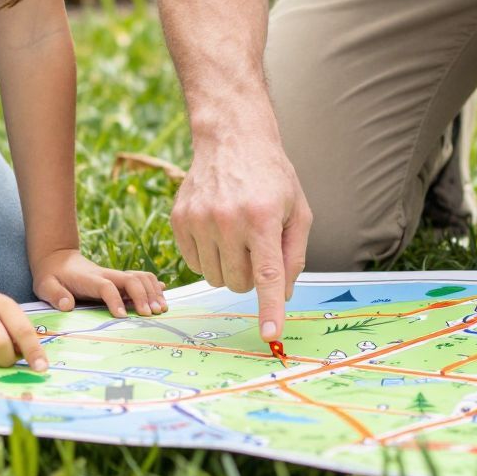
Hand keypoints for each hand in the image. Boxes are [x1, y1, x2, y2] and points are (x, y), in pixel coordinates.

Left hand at [32, 248, 167, 317]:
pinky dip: (154, 287)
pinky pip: (142, 278)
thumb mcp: (45, 285)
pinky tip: (162, 298)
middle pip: (132, 279)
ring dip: (153, 292)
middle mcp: (107, 275)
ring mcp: (115, 276)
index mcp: (90, 279)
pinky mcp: (120, 279)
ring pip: (141, 277)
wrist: (58, 259)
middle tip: (150, 315)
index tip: (123, 317)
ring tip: (160, 310)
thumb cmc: (52, 277)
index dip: (116, 300)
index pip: (107, 287)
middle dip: (144, 296)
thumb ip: (55, 294)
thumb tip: (67, 305)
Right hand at [169, 125, 311, 342]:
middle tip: (257, 248)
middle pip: (239, 283)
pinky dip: (209, 257)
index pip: (266, 274)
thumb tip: (281, 295)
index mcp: (263, 218)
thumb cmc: (272, 177)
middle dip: (251, 277)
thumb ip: (294, 255)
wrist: (232, 139)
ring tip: (238, 237)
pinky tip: (217, 231)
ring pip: (214, 278)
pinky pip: (194, 264)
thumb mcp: (297, 211)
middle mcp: (228, 219)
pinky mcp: (179, 220)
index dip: (268, 309)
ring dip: (229, 268)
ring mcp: (199, 220)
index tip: (269, 336)